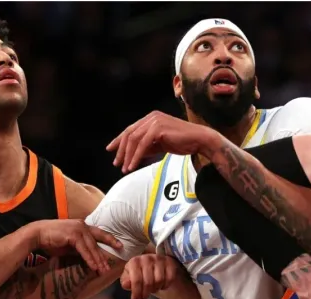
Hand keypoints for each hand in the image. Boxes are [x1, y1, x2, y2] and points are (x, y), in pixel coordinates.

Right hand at [32, 220, 122, 271]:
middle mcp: (82, 226)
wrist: (37, 235)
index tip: (120, 245)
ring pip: (92, 247)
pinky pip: (84, 249)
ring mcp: (78, 229)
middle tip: (110, 267)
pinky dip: (89, 259)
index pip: (100, 233)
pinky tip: (94, 267)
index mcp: (83, 226)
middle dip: (104, 255)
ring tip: (103, 270)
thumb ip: (80, 248)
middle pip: (98, 242)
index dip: (110, 239)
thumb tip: (89, 257)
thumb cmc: (52, 240)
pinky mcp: (73, 235)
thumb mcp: (69, 245)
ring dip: (98, 260)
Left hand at [106, 111, 223, 172]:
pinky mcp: (158, 129)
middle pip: (129, 134)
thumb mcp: (160, 144)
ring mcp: (154, 121)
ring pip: (134, 140)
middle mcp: (151, 117)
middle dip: (121, 150)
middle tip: (116, 163)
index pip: (131, 129)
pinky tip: (133, 166)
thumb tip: (132, 155)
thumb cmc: (183, 142)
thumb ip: (147, 147)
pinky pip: (142, 145)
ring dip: (128, 156)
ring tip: (125, 168)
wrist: (199, 140)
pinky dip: (136, 157)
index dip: (119, 140)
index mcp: (151, 118)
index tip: (111, 150)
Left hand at [120, 253, 183, 298]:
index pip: (136, 280)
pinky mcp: (170, 262)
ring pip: (159, 281)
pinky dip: (165, 285)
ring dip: (156, 289)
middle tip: (144, 297)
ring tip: (152, 290)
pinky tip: (161, 286)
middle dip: (145, 294)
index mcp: (134, 261)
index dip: (136, 293)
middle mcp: (146, 258)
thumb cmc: (139, 276)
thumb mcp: (129, 279)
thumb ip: (126, 282)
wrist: (154, 269)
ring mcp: (159, 259)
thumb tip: (126, 284)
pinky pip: (169, 278)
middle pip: (148, 282)